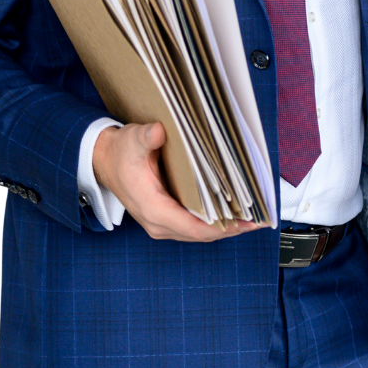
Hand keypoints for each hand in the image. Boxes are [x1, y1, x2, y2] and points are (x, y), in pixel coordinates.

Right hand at [93, 121, 265, 241]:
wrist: (105, 161)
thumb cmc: (121, 153)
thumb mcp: (132, 140)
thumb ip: (146, 137)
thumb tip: (159, 131)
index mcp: (153, 209)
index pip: (194, 229)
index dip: (224, 228)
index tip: (247, 222)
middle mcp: (159, 223)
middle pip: (203, 235)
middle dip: (233, 228)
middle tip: (261, 218)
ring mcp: (163, 224)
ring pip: (201, 233)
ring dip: (227, 227)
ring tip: (253, 217)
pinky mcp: (167, 219)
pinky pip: (195, 227)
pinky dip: (216, 223)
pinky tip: (233, 213)